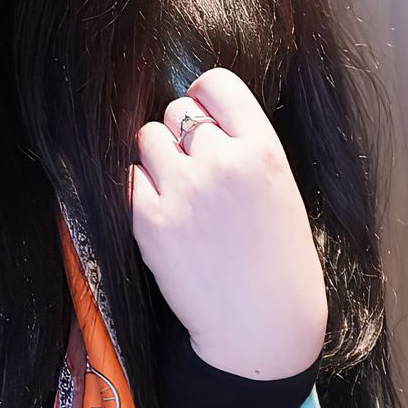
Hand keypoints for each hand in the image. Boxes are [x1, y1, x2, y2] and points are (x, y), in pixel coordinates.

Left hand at [129, 67, 329, 378]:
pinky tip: (158, 211)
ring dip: (155, 158)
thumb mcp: (280, 189)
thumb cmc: (277, 260)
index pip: (216, 84)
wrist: (264, 322)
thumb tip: (198, 116)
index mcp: (263, 150)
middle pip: (177, 112)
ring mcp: (184, 191)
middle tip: (193, 171)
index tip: (201, 116)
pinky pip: (127, 177)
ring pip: (147, 138)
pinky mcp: (151, 222)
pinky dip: (137, 189)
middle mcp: (222, 163)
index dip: (203, 96)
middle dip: (180, 135)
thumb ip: (244, 148)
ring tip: (176, 192)